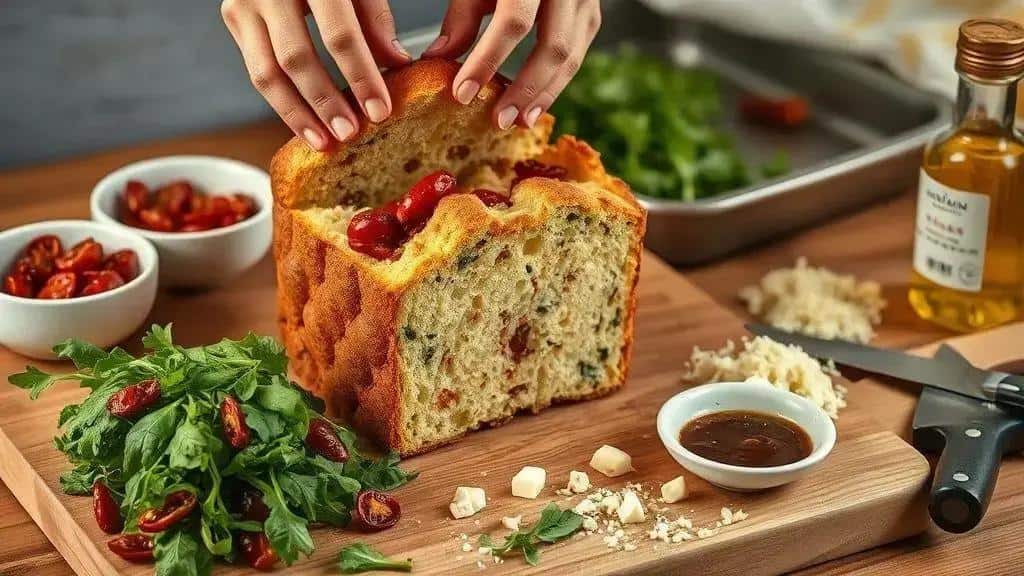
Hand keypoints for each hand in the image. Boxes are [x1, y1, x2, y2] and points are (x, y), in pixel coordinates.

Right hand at [220, 0, 411, 149]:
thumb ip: (374, 19)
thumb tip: (395, 65)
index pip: (340, 35)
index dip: (361, 77)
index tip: (380, 111)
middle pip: (297, 59)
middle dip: (325, 103)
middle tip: (350, 134)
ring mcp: (244, 3)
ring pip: (266, 74)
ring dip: (297, 115)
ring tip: (323, 142)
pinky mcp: (234, 17)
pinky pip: (256, 70)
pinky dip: (281, 102)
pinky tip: (304, 123)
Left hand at [424, 0, 600, 129]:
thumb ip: (463, 16)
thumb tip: (439, 57)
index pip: (513, 22)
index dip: (488, 61)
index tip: (463, 93)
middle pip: (552, 47)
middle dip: (524, 90)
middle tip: (499, 120)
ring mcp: (585, 1)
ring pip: (571, 58)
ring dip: (544, 95)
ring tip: (520, 122)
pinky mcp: (590, 15)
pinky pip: (577, 56)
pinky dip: (555, 84)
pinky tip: (536, 104)